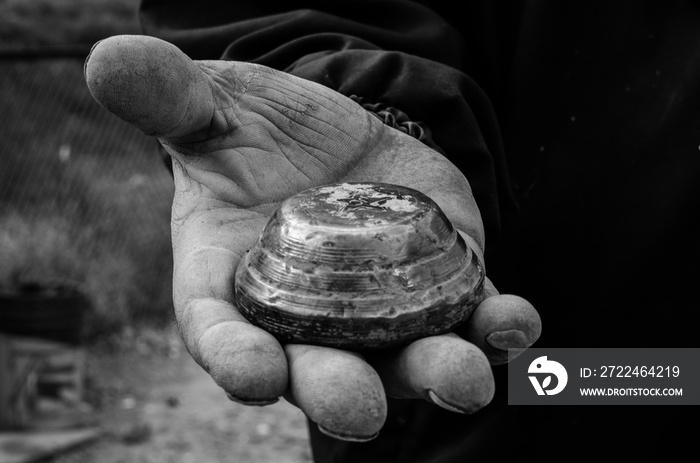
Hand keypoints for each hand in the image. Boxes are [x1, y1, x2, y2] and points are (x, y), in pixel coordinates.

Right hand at [85, 35, 540, 440]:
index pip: (224, 337)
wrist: (325, 139)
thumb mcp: (211, 110)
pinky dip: (494, 325)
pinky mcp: (435, 285)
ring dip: (439, 372)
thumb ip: (169, 99)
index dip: (234, 359)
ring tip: (465, 377)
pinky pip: (469, 315)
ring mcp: (376, 312)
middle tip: (359, 410)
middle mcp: (304, 321)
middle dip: (341, 393)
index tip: (251, 374)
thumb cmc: (252, 134)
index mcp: (233, 290)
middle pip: (320, 372)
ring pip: (406, 359)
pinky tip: (513, 320)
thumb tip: (107, 56)